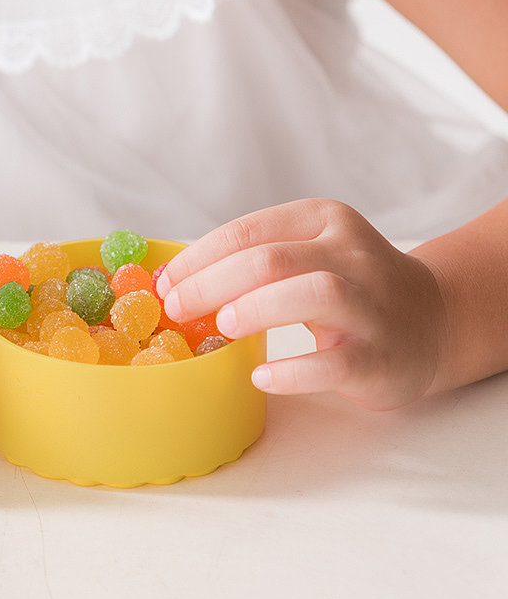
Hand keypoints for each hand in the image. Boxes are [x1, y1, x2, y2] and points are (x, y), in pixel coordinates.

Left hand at [155, 198, 444, 409]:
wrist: (433, 321)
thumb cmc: (348, 289)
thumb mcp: (308, 255)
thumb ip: (252, 262)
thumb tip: (172, 284)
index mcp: (323, 222)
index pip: (249, 232)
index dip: (197, 259)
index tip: (164, 285)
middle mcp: (351, 255)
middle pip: (272, 260)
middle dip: (212, 284)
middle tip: (177, 309)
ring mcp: (371, 305)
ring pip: (314, 294)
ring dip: (257, 309)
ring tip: (222, 328)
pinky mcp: (380, 356)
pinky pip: (335, 361)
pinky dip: (293, 370)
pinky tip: (262, 376)